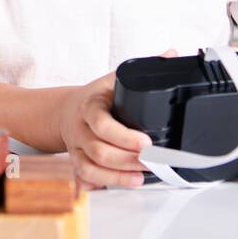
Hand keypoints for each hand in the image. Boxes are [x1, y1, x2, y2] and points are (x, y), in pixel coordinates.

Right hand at [56, 48, 176, 188]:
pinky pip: (84, 177)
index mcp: (90, 105)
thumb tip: (171, 55)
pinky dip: (100, 183)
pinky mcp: (76, 162)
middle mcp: (80, 129)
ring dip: (117, 176)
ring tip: (140, 177)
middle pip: (99, 150)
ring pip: (90, 167)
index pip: (102, 124)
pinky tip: (118, 183)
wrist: (66, 111)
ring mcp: (76, 147)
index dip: (124, 137)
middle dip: (127, 160)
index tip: (146, 142)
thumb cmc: (97, 97)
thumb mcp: (115, 79)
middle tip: (151, 162)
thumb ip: (143, 68)